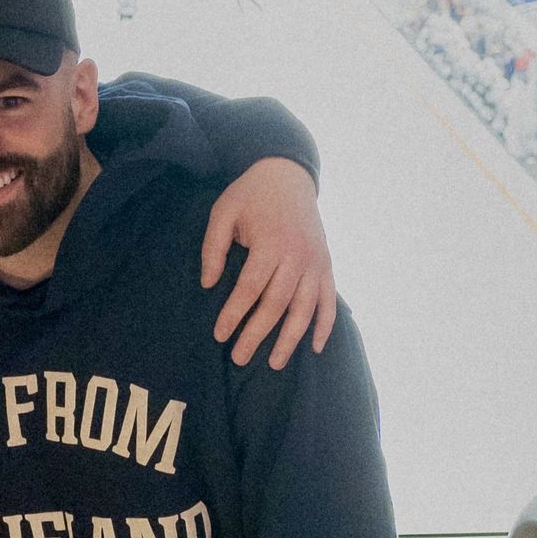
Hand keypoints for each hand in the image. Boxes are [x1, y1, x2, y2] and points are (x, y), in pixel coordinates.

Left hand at [200, 157, 335, 368]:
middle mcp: (298, 256)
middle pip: (277, 304)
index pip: (250, 288)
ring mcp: (316, 261)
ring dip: (290, 338)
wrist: (288, 175)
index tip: (220, 335)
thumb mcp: (223, 212)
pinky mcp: (326, 264)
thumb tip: (208, 285)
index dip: (234, 314)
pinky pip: (328, 299)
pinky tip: (315, 346)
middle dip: (257, 334)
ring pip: (305, 308)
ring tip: (275, 362)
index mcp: (271, 243)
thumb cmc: (250, 195)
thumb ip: (213, 248)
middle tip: (240, 358)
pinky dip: (325, 324)